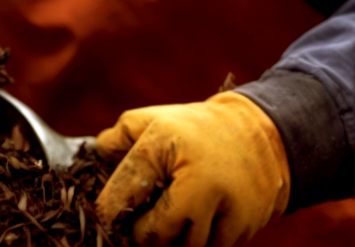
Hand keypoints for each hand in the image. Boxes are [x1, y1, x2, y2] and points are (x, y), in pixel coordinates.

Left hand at [94, 92, 290, 246]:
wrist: (263, 134)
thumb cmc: (196, 130)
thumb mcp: (152, 120)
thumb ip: (116, 140)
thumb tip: (90, 161)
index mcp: (164, 145)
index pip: (124, 194)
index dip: (109, 213)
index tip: (107, 219)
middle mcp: (197, 179)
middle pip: (154, 234)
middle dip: (143, 234)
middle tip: (140, 224)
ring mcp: (225, 206)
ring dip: (173, 241)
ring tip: (170, 220)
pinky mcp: (244, 225)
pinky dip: (200, 241)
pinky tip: (196, 222)